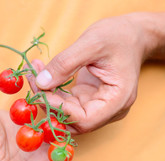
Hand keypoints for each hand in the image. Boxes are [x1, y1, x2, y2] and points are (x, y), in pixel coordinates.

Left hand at [27, 14, 149, 133]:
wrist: (131, 36)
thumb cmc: (118, 37)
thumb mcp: (91, 43)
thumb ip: (65, 64)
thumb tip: (41, 82)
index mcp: (117, 101)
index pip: (85, 120)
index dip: (60, 110)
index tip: (41, 90)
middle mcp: (109, 110)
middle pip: (74, 120)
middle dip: (50, 103)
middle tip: (33, 80)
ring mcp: (99, 106)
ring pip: (67, 113)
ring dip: (48, 96)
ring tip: (34, 74)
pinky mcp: (89, 100)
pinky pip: (67, 103)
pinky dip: (53, 91)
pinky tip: (42, 75)